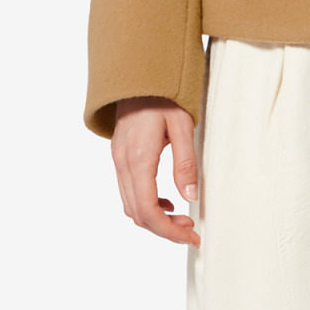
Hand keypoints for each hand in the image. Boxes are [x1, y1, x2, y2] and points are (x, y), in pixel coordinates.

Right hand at [111, 96, 200, 246]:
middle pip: (137, 214)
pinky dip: (146, 204)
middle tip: (191, 230)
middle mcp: (123, 163)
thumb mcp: (182, 125)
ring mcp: (118, 159)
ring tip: (182, 218)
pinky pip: (128, 191)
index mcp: (139, 158)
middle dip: (164, 230)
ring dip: (154, 219)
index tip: (192, 235)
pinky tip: (167, 201)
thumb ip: (186, 162)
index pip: (148, 210)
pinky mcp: (120, 155)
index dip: (169, 231)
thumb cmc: (164, 95)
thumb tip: (191, 198)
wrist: (139, 73)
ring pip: (130, 205)